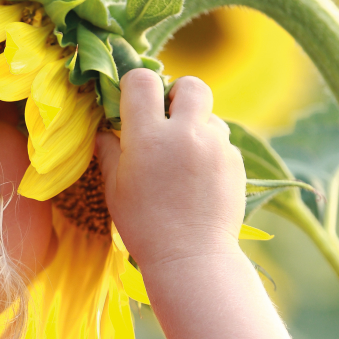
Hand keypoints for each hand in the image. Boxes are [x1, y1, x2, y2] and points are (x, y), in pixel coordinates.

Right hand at [95, 69, 246, 270]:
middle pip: (191, 85)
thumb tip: (103, 130)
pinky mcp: (235, 162)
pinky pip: (222, 142)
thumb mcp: (115, 189)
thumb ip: (109, 152)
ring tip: (184, 158)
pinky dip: (210, 151)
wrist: (191, 257)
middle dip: (178, 94)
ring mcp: (216, 146)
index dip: (136, 86)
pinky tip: (199, 180)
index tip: (133, 103)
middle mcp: (186, 133)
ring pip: (210, 116)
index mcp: (148, 137)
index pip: (143, 81)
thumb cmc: (144, 226)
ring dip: (197, 126)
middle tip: (168, 119)